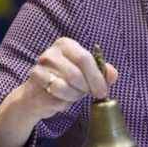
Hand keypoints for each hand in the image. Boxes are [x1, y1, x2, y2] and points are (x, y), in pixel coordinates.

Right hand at [0, 38, 118, 146]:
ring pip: (64, 87)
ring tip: (74, 95)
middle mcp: (52, 51)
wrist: (37, 95)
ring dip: (74, 96)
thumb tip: (113, 74)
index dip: (96, 77)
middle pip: (76, 73)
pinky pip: (54, 95)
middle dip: (87, 88)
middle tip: (93, 95)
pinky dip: (61, 102)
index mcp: (67, 44)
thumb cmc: (65, 81)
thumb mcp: (85, 75)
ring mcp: (41, 65)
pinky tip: (60, 99)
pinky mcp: (34, 79)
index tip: (103, 91)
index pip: (86, 58)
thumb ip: (101, 72)